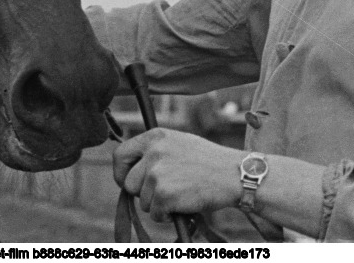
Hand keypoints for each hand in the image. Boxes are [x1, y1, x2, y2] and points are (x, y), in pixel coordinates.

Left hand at [112, 128, 242, 221]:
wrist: (233, 174)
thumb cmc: (209, 161)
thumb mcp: (179, 143)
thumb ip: (155, 151)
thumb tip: (132, 171)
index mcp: (155, 136)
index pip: (119, 154)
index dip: (120, 172)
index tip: (127, 181)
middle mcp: (153, 152)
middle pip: (128, 183)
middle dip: (142, 193)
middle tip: (161, 194)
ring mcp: (157, 173)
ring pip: (143, 201)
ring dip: (158, 205)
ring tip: (180, 195)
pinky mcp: (164, 193)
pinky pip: (155, 214)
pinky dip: (167, 215)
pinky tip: (183, 205)